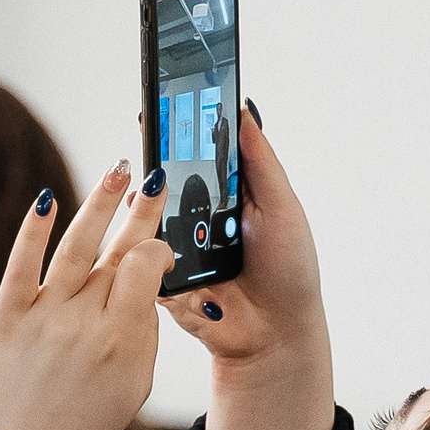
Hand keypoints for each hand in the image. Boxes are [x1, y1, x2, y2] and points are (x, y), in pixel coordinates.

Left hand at [0, 161, 174, 429]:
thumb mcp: (133, 388)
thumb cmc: (82, 424)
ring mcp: (43, 316)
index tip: (159, 245)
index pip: (145, 269)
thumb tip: (144, 287)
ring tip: (116, 172)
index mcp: (122, 341)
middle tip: (152, 179)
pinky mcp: (6, 316)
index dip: (157, 247)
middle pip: (117, 252)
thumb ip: (143, 335)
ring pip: (75, 246)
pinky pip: (21, 263)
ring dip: (98, 204)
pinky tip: (45, 200)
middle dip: (140, 211)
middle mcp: (83, 322)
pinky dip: (33, 230)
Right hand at [162, 101, 334, 429]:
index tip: (168, 94)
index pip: (197, 151)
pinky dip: (141, 239)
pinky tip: (141, 221)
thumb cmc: (289, 272)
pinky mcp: (159, 275)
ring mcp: (175, 244)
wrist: (275, 335)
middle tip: (146, 121)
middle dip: (157, 152)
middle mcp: (197, 215)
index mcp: (226, 194)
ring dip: (147, 194)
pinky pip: (140, 252)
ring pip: (148, 211)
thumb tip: (243, 108)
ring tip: (147, 173)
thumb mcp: (282, 208)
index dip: (181, 124)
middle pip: (166, 176)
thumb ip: (259, 161)